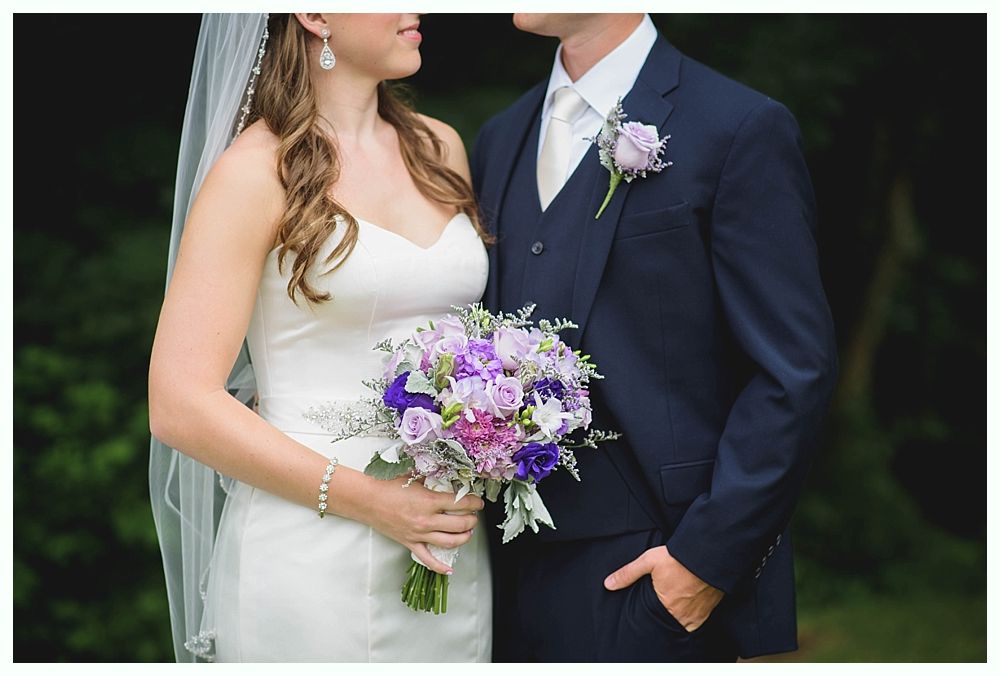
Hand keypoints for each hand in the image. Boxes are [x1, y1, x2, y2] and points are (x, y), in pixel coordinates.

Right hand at [366, 477, 482, 574]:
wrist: (366, 500)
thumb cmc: (387, 486)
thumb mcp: (414, 476)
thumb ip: (433, 478)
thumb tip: (450, 477)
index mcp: (429, 501)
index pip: (461, 504)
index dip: (474, 503)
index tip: (478, 502)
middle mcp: (426, 520)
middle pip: (460, 525)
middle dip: (472, 520)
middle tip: (474, 515)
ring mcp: (419, 534)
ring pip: (450, 542)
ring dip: (464, 538)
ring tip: (468, 532)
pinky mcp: (410, 544)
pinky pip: (428, 559)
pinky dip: (440, 566)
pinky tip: (450, 568)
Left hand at [604, 545, 723, 631]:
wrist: (709, 553)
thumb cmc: (678, 557)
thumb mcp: (649, 561)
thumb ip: (628, 574)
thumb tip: (608, 584)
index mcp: (666, 606)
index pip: (653, 621)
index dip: (650, 618)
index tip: (648, 614)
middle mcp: (683, 615)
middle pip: (670, 624)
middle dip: (664, 619)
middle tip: (662, 609)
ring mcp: (698, 614)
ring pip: (685, 624)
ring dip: (679, 618)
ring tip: (674, 607)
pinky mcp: (710, 609)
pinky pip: (699, 620)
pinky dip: (692, 615)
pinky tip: (689, 604)